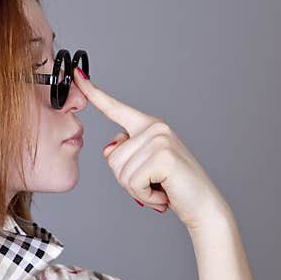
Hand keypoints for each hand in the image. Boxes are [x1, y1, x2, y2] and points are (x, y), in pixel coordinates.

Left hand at [71, 67, 228, 231]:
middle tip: (153, 184)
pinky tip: (161, 195)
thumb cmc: (174, 187)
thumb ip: (126, 153)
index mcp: (149, 125)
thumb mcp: (144, 166)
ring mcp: (160, 139)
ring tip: (159, 188)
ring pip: (121, 172)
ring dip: (137, 190)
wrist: (203, 205)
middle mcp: (155, 127)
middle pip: (112, 158)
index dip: (94, 93)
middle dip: (128, 181)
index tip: (77, 74)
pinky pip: (133, 183)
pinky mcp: (163, 156)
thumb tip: (110, 148)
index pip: (115, 108)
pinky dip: (145, 196)